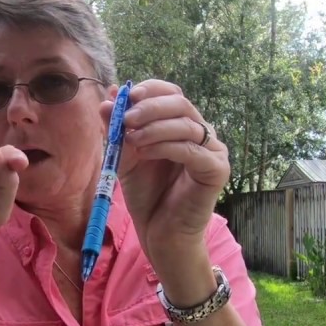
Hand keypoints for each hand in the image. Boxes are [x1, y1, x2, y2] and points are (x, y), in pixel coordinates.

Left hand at [100, 79, 228, 259]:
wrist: (160, 234)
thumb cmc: (147, 197)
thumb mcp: (126, 156)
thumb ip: (117, 128)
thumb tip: (108, 96)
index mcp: (183, 125)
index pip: (172, 94)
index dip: (150, 90)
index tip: (125, 97)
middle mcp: (202, 134)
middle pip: (181, 103)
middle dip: (150, 107)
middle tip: (125, 117)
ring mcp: (214, 151)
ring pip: (186, 124)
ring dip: (154, 127)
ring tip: (131, 137)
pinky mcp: (217, 170)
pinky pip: (192, 150)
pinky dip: (165, 146)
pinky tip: (145, 152)